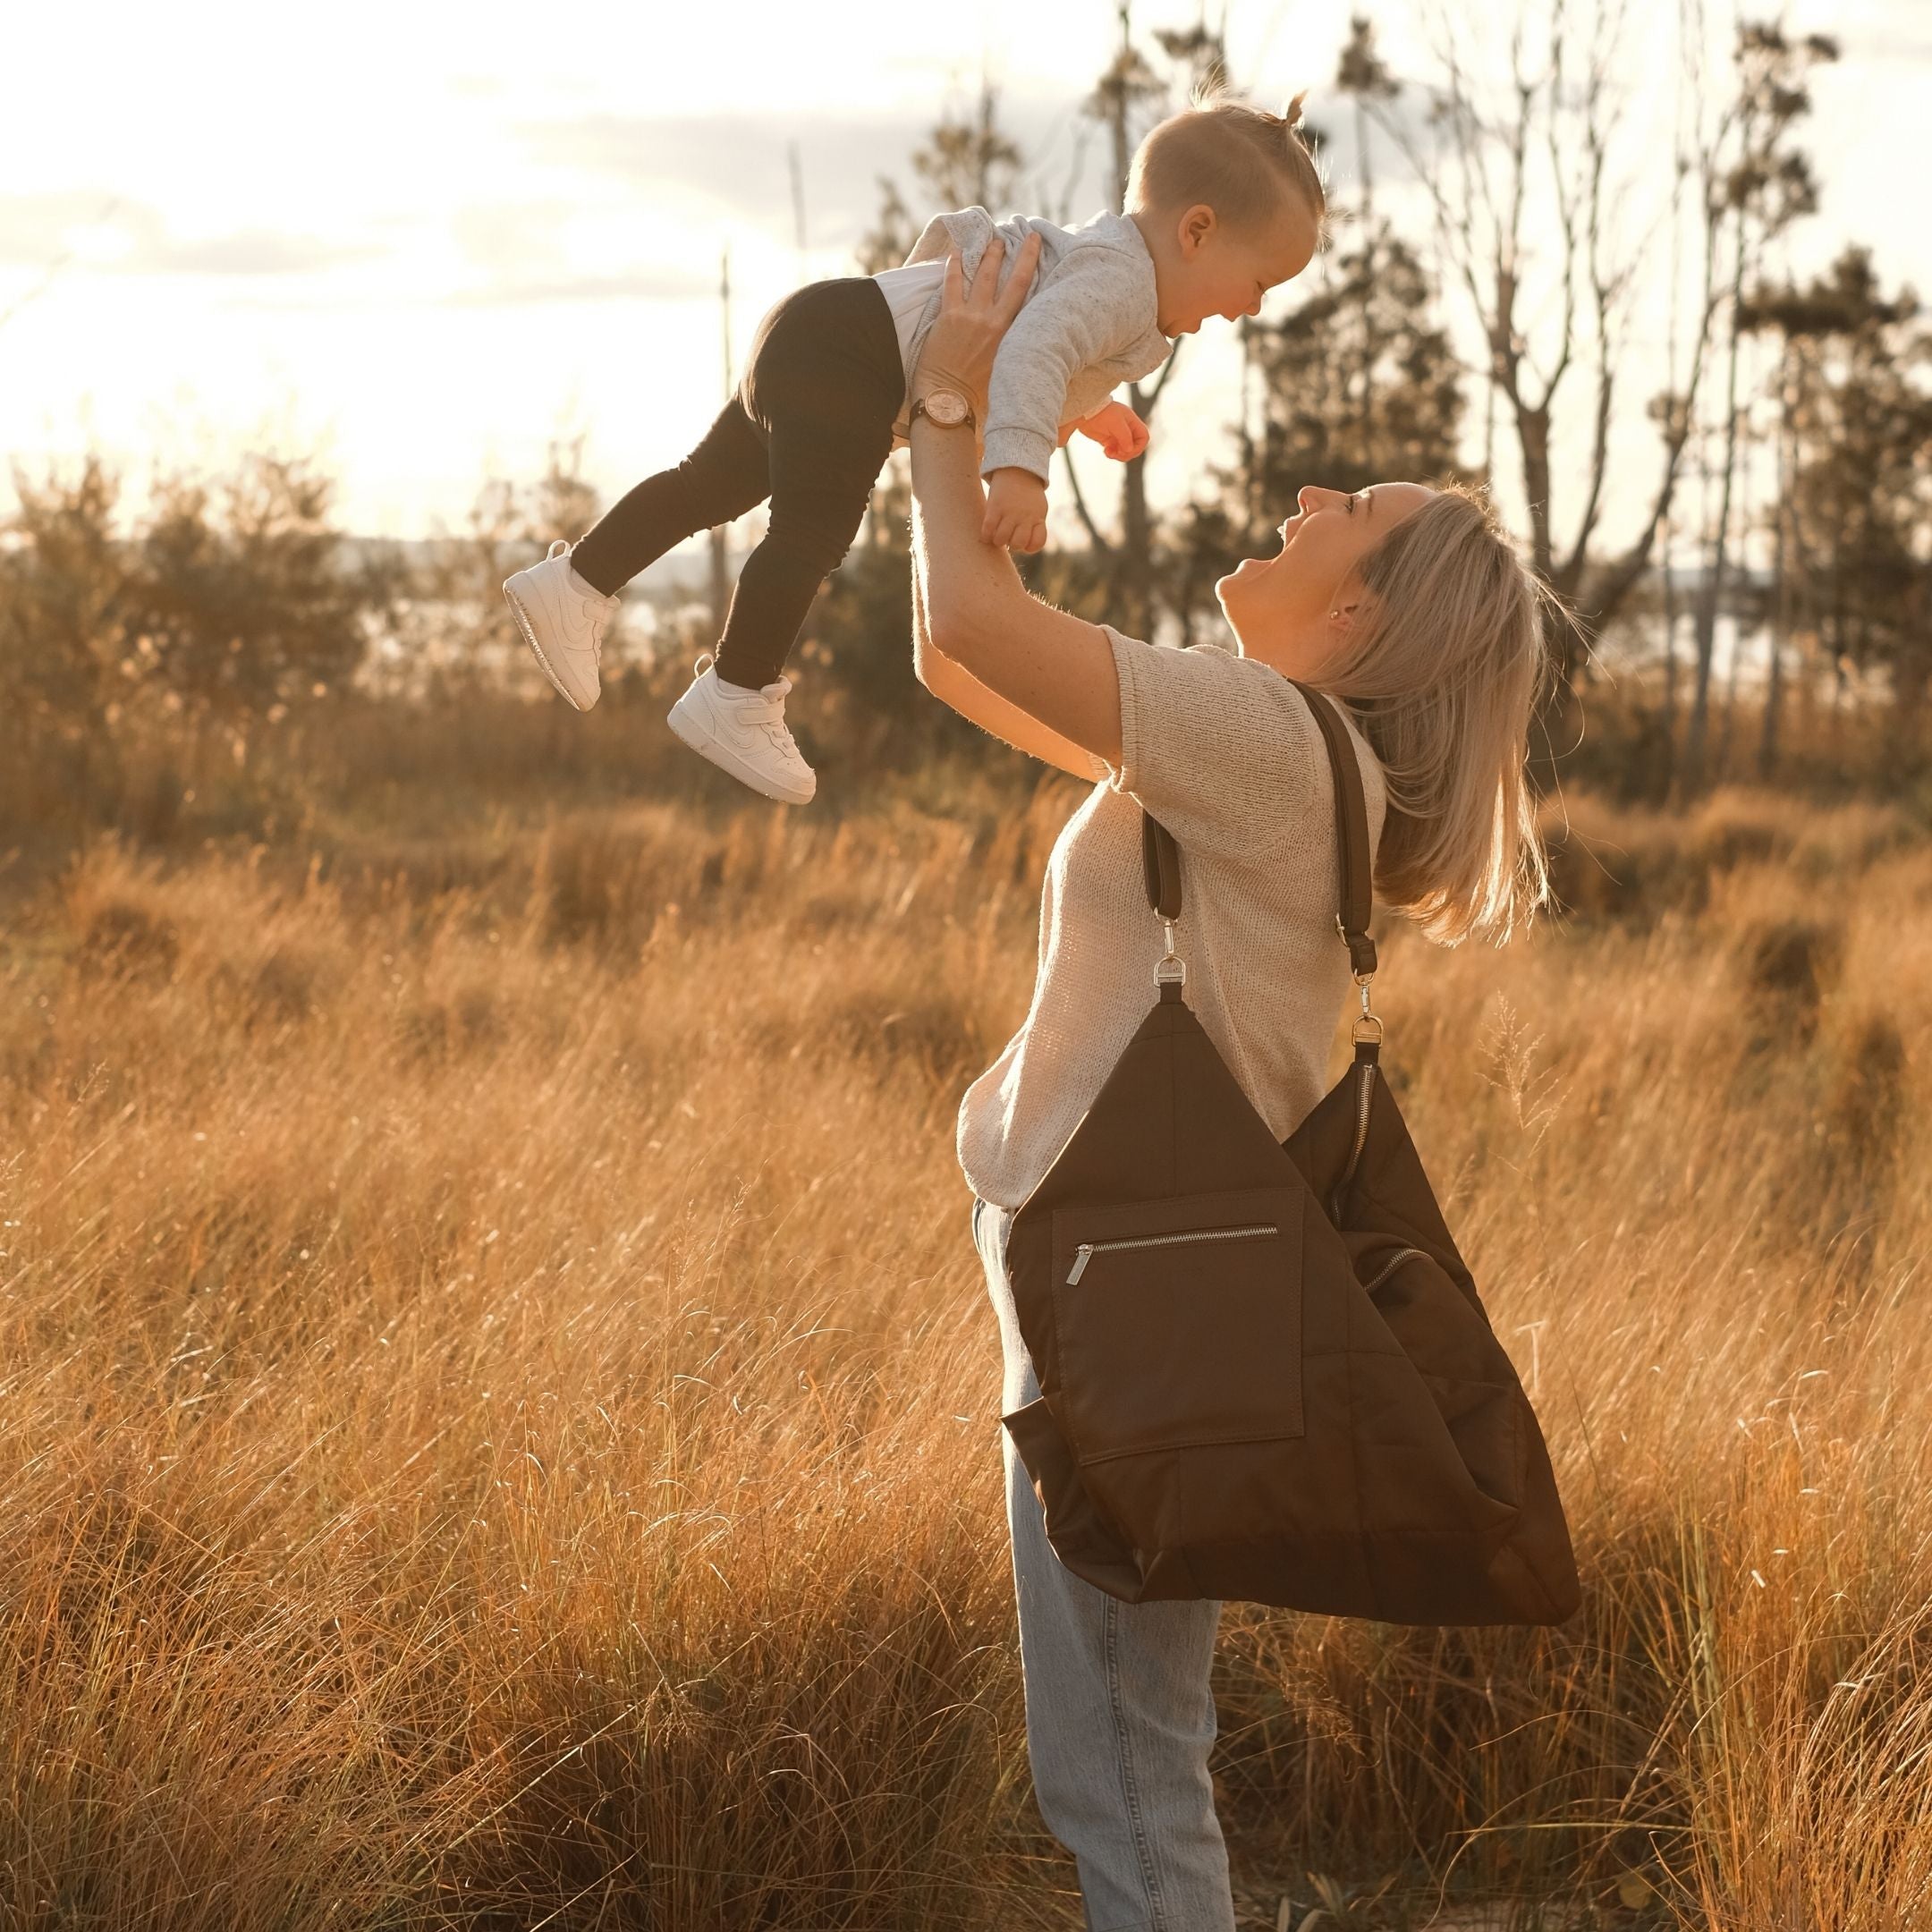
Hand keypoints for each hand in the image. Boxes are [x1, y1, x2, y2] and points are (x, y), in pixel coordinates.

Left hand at [911, 229, 1044, 419]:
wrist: (949, 398)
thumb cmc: (977, 390)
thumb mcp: (1004, 364)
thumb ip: (1011, 343)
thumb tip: (1023, 331)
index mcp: (1010, 332)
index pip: (1024, 291)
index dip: (1030, 263)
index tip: (1034, 244)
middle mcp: (993, 321)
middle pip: (1008, 278)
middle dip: (1013, 253)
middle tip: (1015, 236)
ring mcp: (971, 316)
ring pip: (982, 276)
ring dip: (987, 255)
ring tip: (991, 241)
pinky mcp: (949, 316)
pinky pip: (952, 283)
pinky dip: (954, 265)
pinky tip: (957, 252)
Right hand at [983, 468, 1047, 552]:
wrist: (1018, 471)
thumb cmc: (1028, 496)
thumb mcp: (1038, 509)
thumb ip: (1035, 526)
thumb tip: (1026, 547)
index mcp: (1037, 518)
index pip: (1037, 542)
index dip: (1030, 547)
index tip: (1025, 542)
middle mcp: (1025, 516)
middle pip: (1017, 543)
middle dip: (1012, 545)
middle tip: (1008, 537)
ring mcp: (1010, 511)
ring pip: (1001, 539)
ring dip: (997, 541)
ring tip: (997, 535)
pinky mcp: (995, 507)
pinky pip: (988, 528)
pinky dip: (986, 536)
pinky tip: (986, 535)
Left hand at [1072, 401, 1149, 462]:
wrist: (1085, 412)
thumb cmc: (1102, 413)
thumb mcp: (1116, 423)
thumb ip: (1125, 437)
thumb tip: (1130, 450)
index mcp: (1132, 422)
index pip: (1143, 437)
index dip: (1139, 446)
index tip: (1129, 450)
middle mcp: (1127, 429)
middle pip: (1135, 447)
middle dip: (1128, 453)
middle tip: (1117, 453)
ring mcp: (1118, 436)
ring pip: (1125, 451)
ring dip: (1119, 455)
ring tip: (1110, 453)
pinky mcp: (1108, 441)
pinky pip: (1115, 452)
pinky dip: (1112, 454)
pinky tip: (1106, 451)